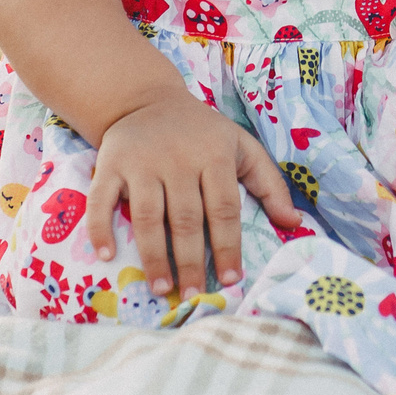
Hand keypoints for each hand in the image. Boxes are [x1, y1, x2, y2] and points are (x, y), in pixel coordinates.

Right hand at [86, 93, 302, 296]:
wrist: (147, 99)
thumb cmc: (202, 132)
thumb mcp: (242, 146)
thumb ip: (269, 184)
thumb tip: (294, 223)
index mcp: (215, 155)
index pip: (224, 208)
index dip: (228, 246)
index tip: (230, 279)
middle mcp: (179, 159)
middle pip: (186, 218)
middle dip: (191, 261)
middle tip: (193, 295)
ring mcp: (142, 162)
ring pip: (149, 215)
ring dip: (154, 255)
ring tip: (161, 287)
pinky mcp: (111, 164)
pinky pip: (102, 199)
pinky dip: (101, 227)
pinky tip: (107, 254)